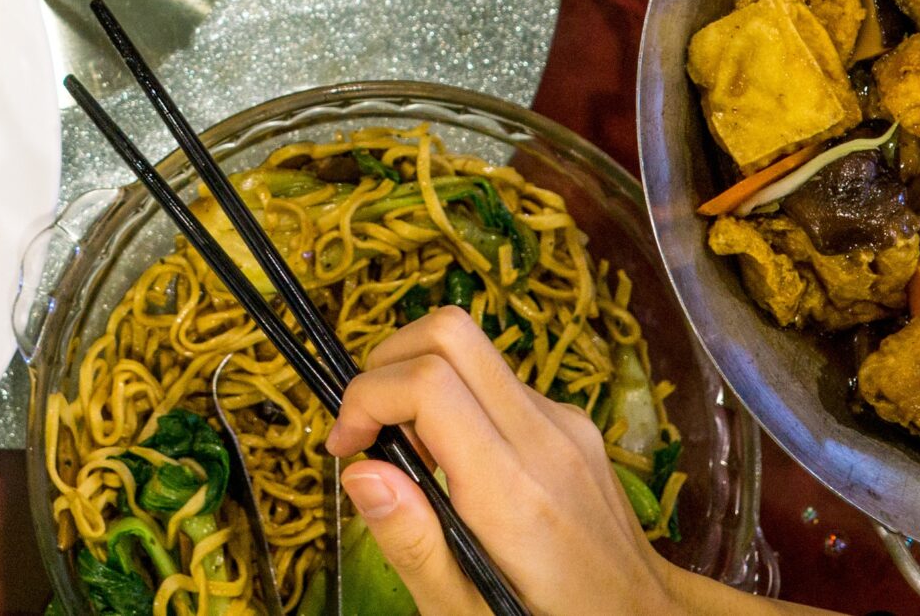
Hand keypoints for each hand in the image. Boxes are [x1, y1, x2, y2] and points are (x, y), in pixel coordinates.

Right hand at [325, 308, 686, 615]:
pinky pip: (497, 380)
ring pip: (472, 350)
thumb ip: (413, 545)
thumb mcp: (468, 614)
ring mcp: (566, 423)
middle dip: (386, 364)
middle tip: (368, 430)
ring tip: (411, 459)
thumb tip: (360, 471)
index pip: (428, 382)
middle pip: (450, 332)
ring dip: (419, 381)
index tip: (345, 447)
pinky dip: (455, 400)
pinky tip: (454, 465)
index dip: (366, 397)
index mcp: (514, 492)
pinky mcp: (574, 422)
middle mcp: (545, 438)